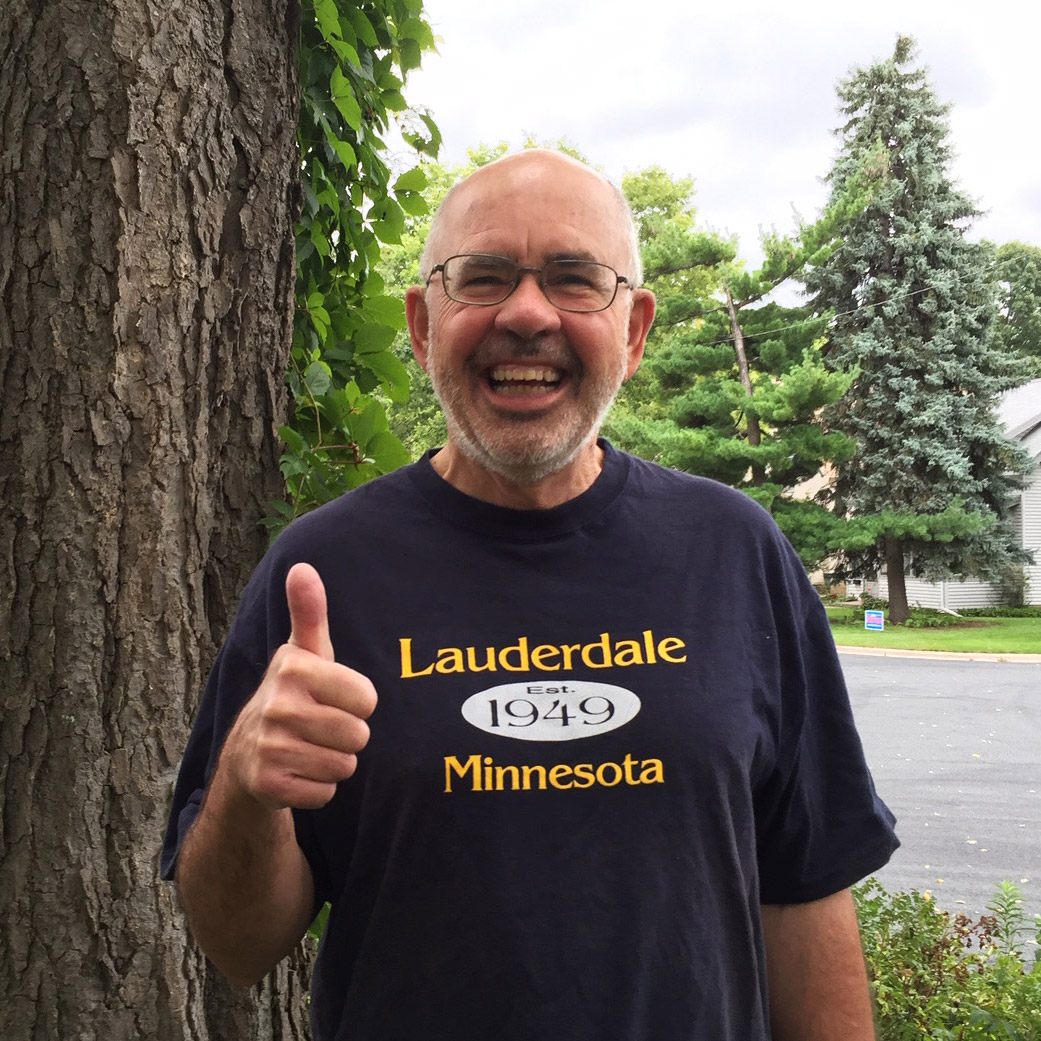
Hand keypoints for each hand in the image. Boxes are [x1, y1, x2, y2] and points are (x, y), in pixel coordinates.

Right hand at [219, 562, 376, 810]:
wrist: (247, 752)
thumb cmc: (294, 694)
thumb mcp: (306, 652)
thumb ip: (310, 611)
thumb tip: (303, 566)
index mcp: (293, 668)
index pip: (367, 699)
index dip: (357, 703)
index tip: (333, 698)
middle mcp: (276, 705)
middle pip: (358, 735)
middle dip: (347, 736)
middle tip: (321, 727)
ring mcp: (268, 747)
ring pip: (344, 766)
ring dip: (334, 762)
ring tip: (310, 748)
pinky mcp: (267, 785)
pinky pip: (326, 793)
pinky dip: (319, 788)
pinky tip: (298, 772)